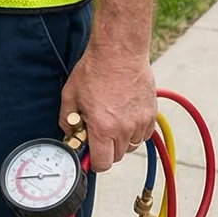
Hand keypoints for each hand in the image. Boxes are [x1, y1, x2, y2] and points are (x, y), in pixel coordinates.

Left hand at [58, 43, 156, 172]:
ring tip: (112, 121)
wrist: (119, 52)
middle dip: (106, 149)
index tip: (90, 154)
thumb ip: (67, 120)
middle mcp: (124, 129)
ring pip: (132, 146)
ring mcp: (140, 122)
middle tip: (98, 132)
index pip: (102, 164)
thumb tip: (70, 134)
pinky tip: (125, 116)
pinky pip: (144, 134)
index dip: (94, 162)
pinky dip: (135, 131)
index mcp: (103, 128)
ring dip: (121, 140)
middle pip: (117, 156)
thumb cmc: (95, 70)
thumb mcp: (70, 95)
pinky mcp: (151, 114)